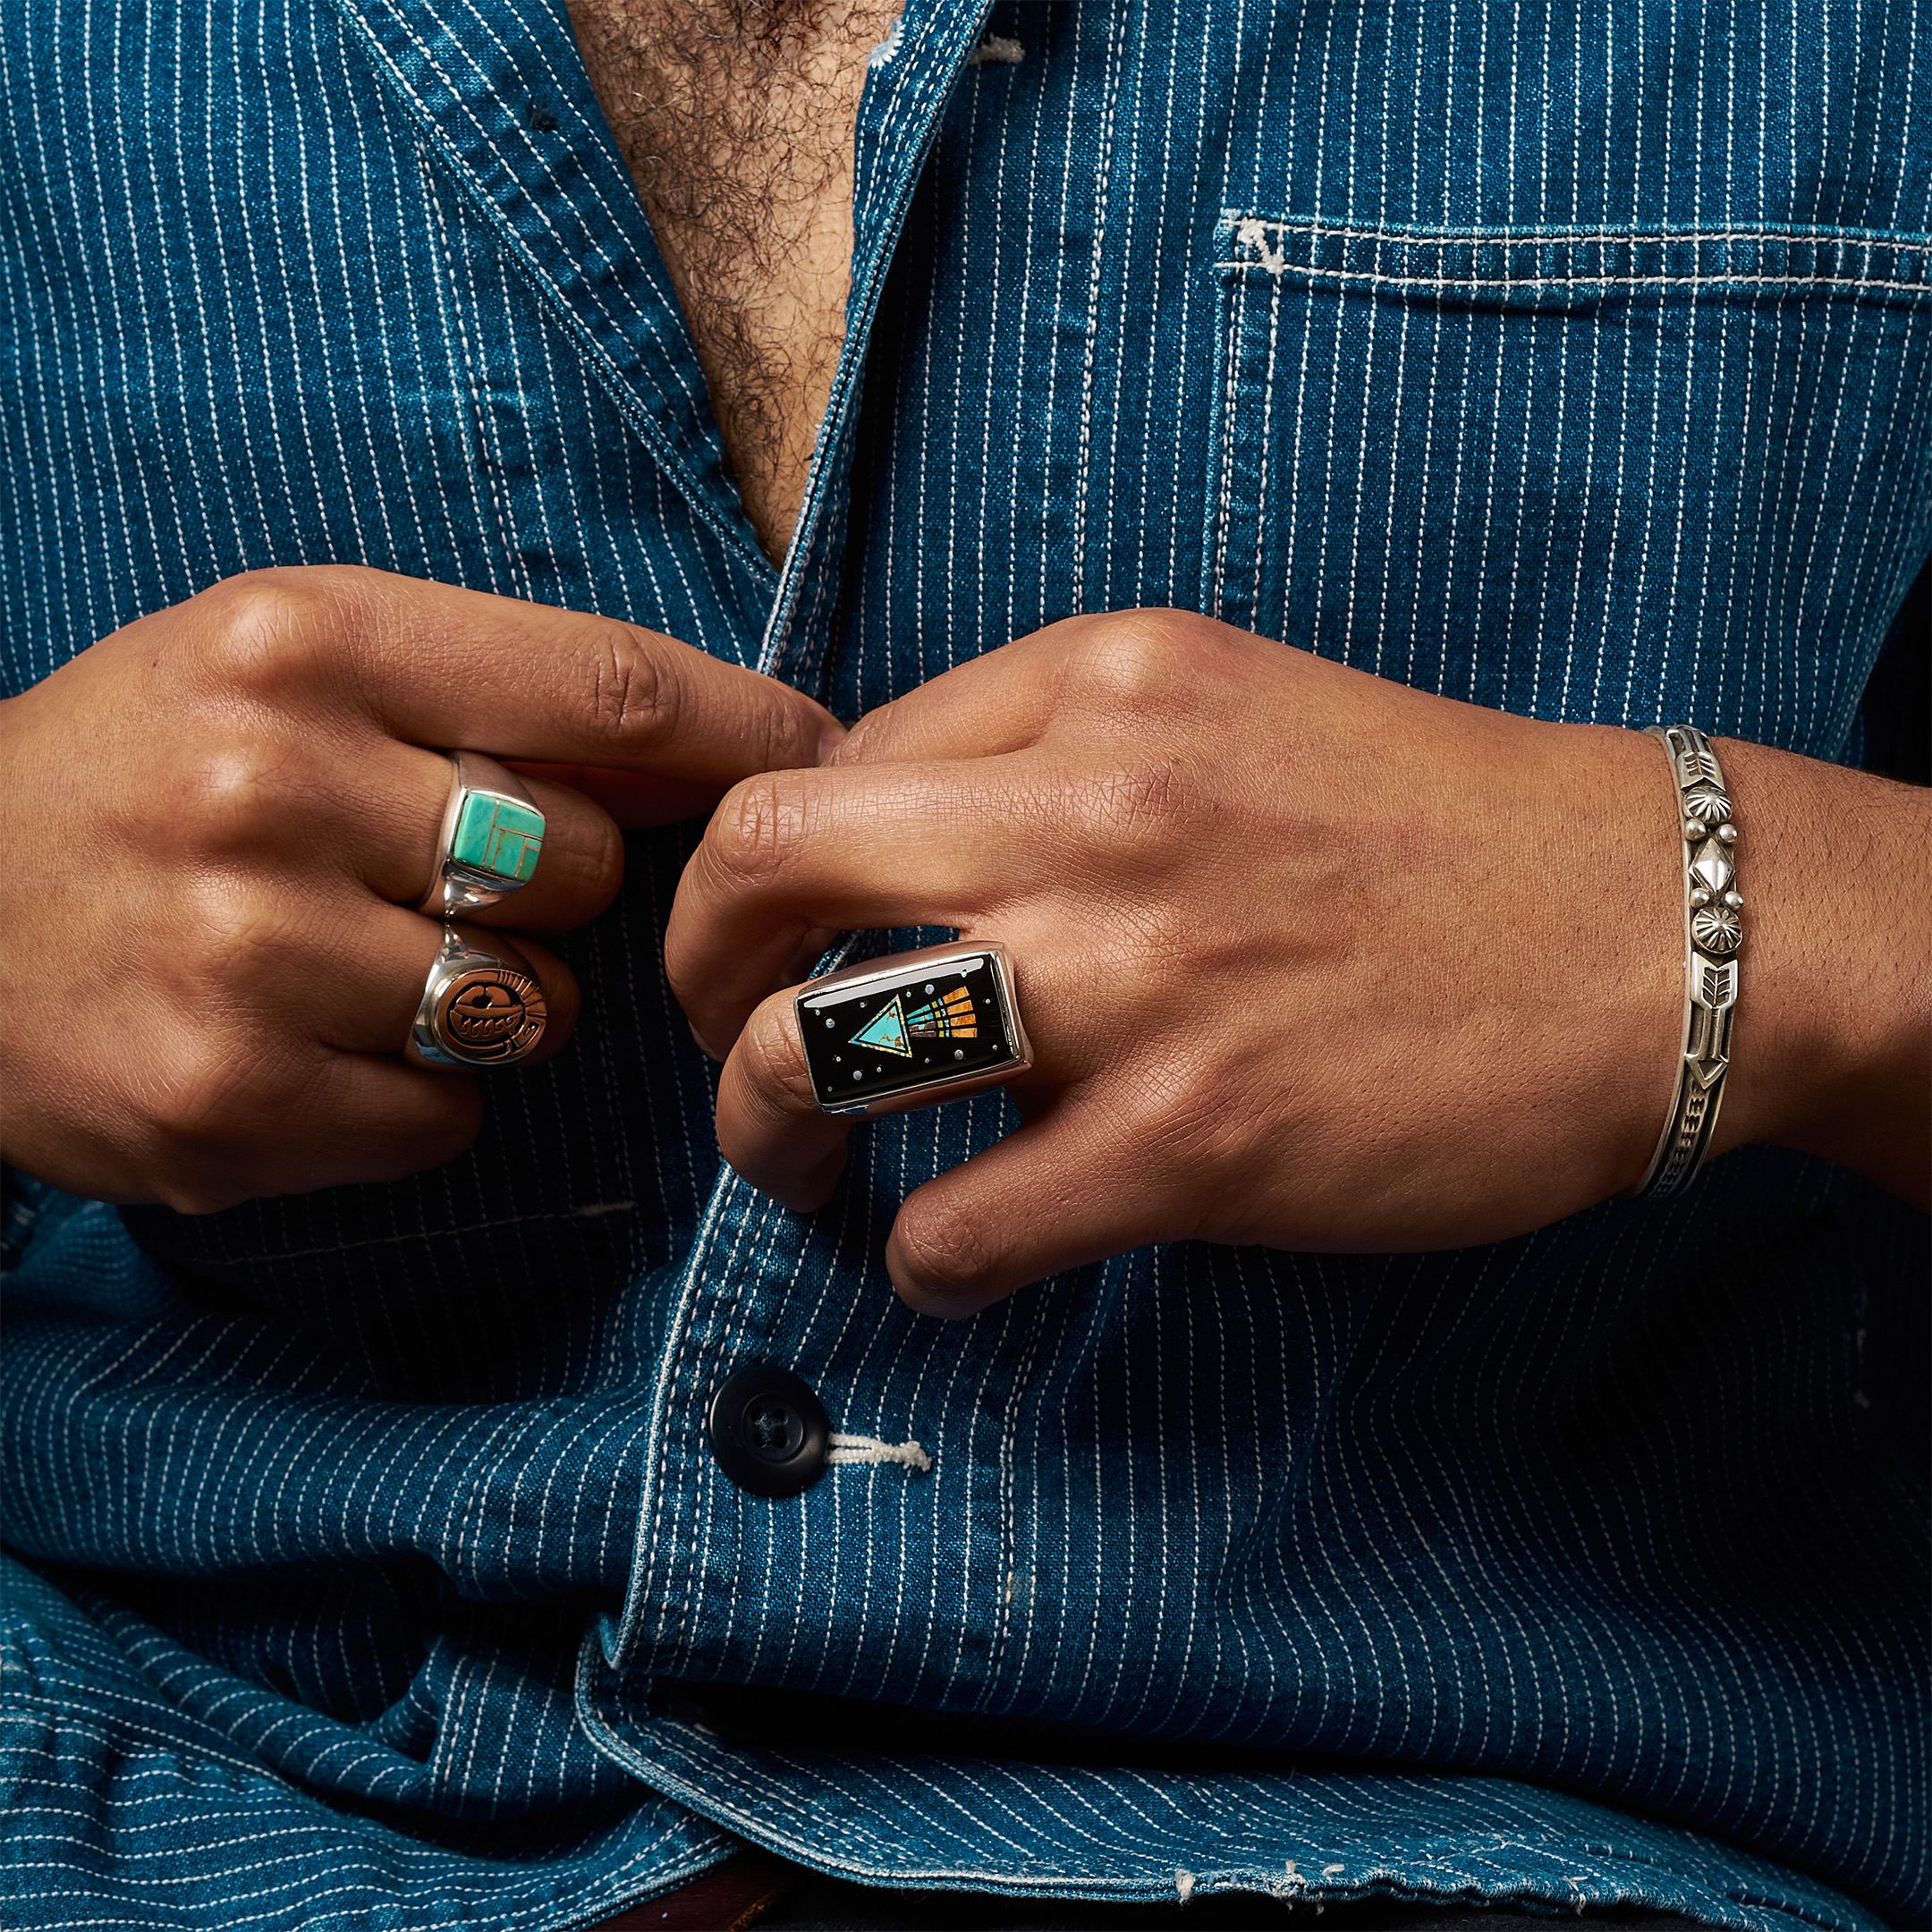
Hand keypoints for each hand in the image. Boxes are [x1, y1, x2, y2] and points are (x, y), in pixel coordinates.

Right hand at [0, 567, 840, 1210]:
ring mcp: (243, 954)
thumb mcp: (285, 663)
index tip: (820, 755)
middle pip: (591, 863)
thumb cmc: (140, 771)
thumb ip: (487, 692)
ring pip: (533, 1008)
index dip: (744, 730)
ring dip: (489, 1002)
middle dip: (559, 884)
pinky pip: (446, 1119)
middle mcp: (273, 783)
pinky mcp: (224, 1103)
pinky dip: (411, 1099)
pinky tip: (303, 1048)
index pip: (607, 684)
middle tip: (436, 875)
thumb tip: (718, 746)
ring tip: (348, 962)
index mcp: (302, 638)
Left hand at [665, 610, 1930, 1315]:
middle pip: (762, 870)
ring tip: (798, 1167)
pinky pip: (957, 1222)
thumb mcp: (1233, 709)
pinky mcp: (1196, 1139)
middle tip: (722, 1036)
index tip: (779, 936)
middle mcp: (1093, 809)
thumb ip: (1057, 750)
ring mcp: (1138, 979)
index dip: (769, 867)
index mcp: (1098, 684)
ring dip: (761, 1126)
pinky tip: (951, 1254)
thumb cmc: (1439, 827)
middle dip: (693, 969)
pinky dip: (920, 1258)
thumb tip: (888, 849)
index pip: (823, 765)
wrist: (1652, 928)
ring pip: (814, 1047)